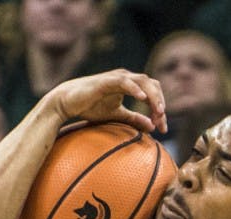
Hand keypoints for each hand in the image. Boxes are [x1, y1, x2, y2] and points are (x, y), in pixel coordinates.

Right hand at [45, 69, 167, 133]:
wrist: (67, 102)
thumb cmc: (90, 106)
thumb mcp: (116, 115)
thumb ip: (134, 119)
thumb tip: (152, 127)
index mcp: (130, 85)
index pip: (152, 93)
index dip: (160, 110)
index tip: (163, 128)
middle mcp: (126, 78)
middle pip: (152, 85)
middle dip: (160, 103)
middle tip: (162, 121)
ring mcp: (117, 78)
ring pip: (143, 81)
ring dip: (153, 96)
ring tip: (159, 111)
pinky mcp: (107, 81)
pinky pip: (124, 82)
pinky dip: (135, 89)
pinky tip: (142, 99)